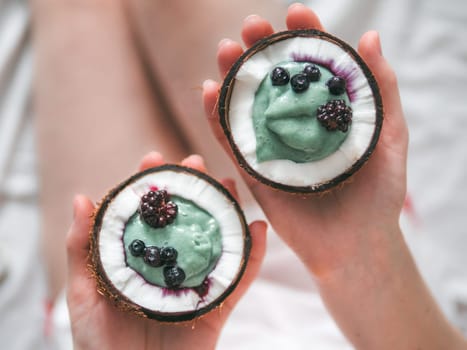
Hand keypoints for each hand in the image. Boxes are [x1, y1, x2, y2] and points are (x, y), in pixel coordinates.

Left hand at [66, 152, 266, 349]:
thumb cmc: (99, 346)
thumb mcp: (83, 295)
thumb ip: (81, 249)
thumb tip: (82, 198)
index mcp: (140, 261)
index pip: (147, 216)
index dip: (151, 186)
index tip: (154, 158)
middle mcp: (170, 267)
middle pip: (185, 223)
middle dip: (193, 190)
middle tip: (196, 163)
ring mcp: (195, 285)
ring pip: (216, 243)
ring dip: (226, 212)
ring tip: (229, 185)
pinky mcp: (216, 308)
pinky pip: (239, 280)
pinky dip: (253, 256)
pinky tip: (258, 229)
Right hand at [203, 2, 406, 282]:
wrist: (357, 244)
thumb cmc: (378, 193)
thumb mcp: (391, 135)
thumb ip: (382, 89)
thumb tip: (370, 36)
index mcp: (326, 112)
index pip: (311, 65)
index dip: (302, 36)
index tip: (295, 12)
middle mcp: (296, 125)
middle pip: (273, 80)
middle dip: (260, 49)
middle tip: (250, 26)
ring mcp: (272, 147)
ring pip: (246, 105)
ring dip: (232, 76)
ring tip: (225, 49)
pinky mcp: (254, 171)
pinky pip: (231, 141)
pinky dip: (216, 117)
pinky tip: (209, 90)